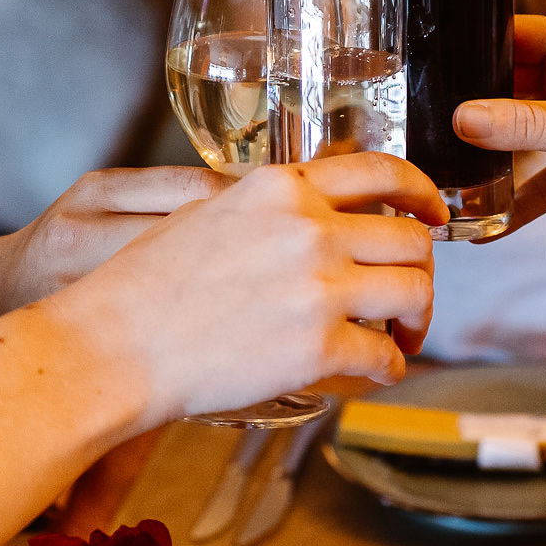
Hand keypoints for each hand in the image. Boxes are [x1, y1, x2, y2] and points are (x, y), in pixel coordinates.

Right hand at [38, 154, 444, 425]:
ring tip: (397, 340)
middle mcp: (308, 228)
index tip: (432, 214)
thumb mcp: (203, 214)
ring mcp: (318, 286)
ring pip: (415, 293)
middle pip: (411, 239)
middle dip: (421, 272)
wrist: (114, 348)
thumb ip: (262, 207)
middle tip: (408, 300)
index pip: (382, 170)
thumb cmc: (142, 289)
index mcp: (281, 188)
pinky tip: (371, 375)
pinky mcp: (318, 346)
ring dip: (416, 322)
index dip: (421, 193)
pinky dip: (388, 370)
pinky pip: (384, 357)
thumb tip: (300, 217)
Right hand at [451, 17, 545, 245]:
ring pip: (523, 131)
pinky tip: (487, 218)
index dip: (481, 44)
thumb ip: (520, 124)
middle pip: (515, 83)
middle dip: (480, 103)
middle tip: (431, 117)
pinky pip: (539, 176)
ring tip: (449, 163)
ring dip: (495, 151)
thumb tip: (462, 118)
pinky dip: (517, 195)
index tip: (438, 59)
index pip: (521, 34)